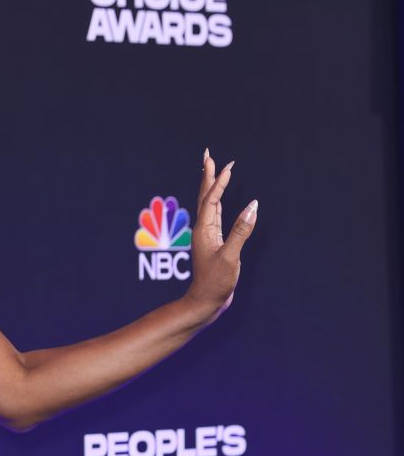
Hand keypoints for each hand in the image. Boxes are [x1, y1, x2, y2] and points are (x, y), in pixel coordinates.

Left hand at [185, 149, 257, 319]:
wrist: (206, 301)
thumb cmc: (216, 282)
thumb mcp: (230, 257)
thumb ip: (241, 231)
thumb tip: (252, 206)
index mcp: (204, 230)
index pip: (211, 200)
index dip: (219, 182)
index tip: (228, 166)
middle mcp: (203, 229)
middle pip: (205, 196)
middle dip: (208, 175)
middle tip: (208, 154)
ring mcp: (207, 234)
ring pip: (209, 203)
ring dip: (211, 185)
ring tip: (213, 168)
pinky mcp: (214, 241)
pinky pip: (215, 214)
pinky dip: (217, 201)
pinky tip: (219, 197)